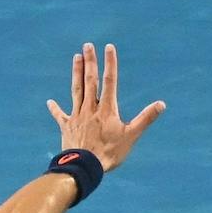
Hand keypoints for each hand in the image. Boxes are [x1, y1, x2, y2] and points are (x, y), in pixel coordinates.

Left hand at [46, 44, 164, 169]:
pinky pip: (60, 115)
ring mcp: (77, 116)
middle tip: (87, 45)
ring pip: (76, 90)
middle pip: (90, 80)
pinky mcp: (67, 127)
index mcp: (107, 109)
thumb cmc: (109, 153)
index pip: (110, 80)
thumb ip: (146, 118)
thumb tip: (161, 104)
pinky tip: (49, 102)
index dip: (110, 63)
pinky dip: (55, 108)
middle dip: (90, 62)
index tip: (108, 47)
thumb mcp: (131, 136)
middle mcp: (90, 108)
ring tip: (76, 58)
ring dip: (76, 73)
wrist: (84, 167)